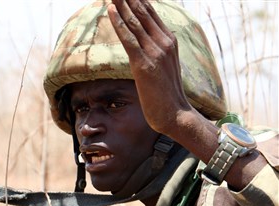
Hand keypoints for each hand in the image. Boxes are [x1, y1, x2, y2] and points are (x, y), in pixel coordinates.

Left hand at [107, 0, 192, 134]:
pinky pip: (129, 39)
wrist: (175, 114)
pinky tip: (110, 9)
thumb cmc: (166, 93)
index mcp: (169, 40)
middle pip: (142, 11)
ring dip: (121, 3)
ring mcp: (155, 52)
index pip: (150, 12)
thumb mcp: (162, 66)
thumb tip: (142, 43)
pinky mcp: (144, 65)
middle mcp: (164, 42)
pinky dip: (119, 23)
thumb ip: (155, 51)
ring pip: (135, 21)